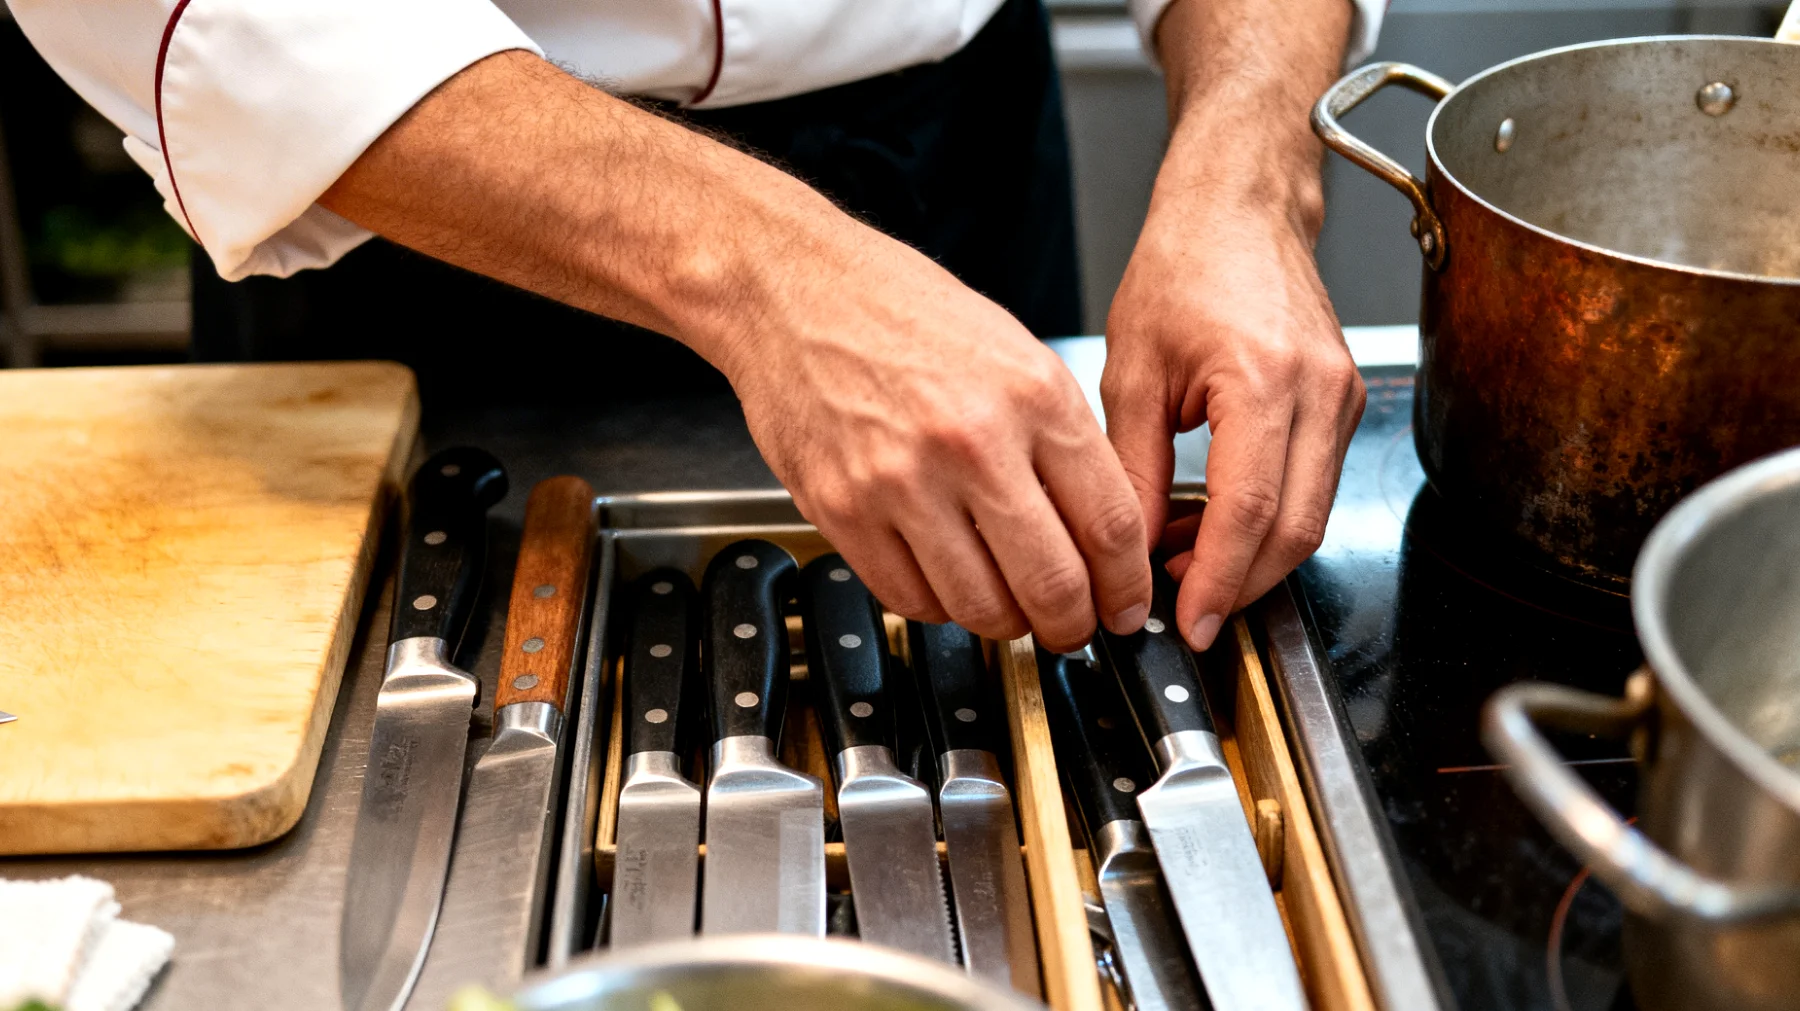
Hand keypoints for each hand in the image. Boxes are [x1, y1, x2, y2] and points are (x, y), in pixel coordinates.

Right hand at [723, 218, 1152, 651]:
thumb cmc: (901, 313)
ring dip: (1008, 625)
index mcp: (1032, 396)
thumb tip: (1100, 534)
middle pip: (1053, 583)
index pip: (1110, 525)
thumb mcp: (1015, 352)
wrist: (791, 290)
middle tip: (1073, 627)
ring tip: (1010, 608)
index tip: (1123, 605)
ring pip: (982, 608)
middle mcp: (971, 441)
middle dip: (1074, 625)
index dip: (1125, 586)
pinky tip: (947, 582)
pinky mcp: (842, 511)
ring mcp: (901, 482)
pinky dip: (939, 608)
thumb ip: (1062, 442)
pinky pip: (910, 600)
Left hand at [1102, 197, 1363, 651]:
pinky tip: (1213, 523)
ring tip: (1184, 563)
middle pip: (1296, 531)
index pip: (1248, 513)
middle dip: (1240, 585)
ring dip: (1252, 557)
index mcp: (1263, 379)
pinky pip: (1314, 485)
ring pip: (1312, 517)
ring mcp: (1343, 397)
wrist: (1238, 210)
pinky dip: (1267, 520)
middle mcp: (1319, 391)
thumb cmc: (1183, 268)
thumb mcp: (1132, 372)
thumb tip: (1126, 549)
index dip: (1217, 581)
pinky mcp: (1344, 402)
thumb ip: (1131, 469)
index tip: (1187, 620)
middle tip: (1184, 609)